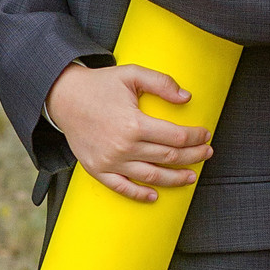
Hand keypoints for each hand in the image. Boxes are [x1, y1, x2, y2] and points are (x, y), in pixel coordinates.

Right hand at [45, 63, 213, 203]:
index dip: (196, 137)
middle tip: (206, 154)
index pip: (177, 137)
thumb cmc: (99, 85)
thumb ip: (161, 82)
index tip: (205, 135)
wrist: (64, 98)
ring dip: (175, 179)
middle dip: (193, 157)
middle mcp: (123, 147)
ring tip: (190, 176)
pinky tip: (155, 195)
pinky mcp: (97, 170)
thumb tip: (187, 97)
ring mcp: (110, 162)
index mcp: (134, 123)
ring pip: (152, 176)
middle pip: (169, 157)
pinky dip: (140, 195)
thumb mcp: (131, 73)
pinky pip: (122, 188)